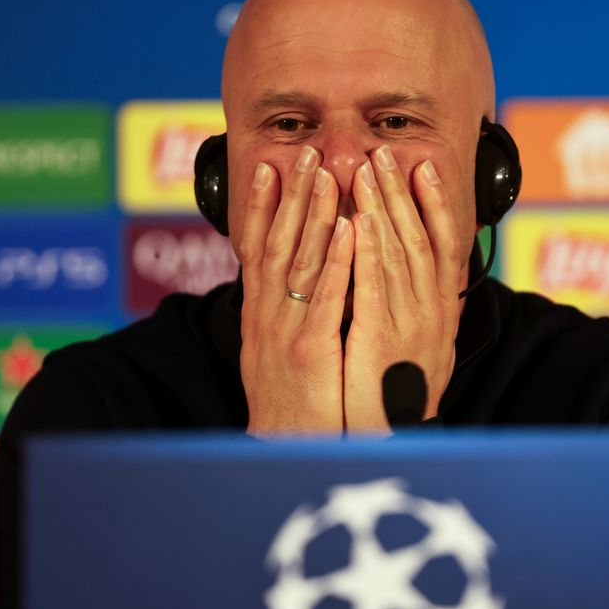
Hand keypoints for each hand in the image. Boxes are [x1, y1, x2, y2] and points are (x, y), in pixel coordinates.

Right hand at [238, 146, 353, 436]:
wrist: (282, 455)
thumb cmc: (286, 408)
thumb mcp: (272, 355)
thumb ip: (278, 318)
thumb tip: (281, 290)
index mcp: (258, 315)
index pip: (256, 250)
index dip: (261, 207)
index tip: (268, 168)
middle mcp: (266, 316)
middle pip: (278, 244)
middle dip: (291, 196)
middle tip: (306, 153)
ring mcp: (285, 331)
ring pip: (301, 262)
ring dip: (315, 215)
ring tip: (328, 174)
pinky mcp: (309, 350)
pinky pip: (327, 298)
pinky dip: (339, 261)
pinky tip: (352, 230)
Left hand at [343, 145, 464, 432]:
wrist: (396, 443)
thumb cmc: (403, 396)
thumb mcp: (424, 345)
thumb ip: (424, 308)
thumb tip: (427, 276)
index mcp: (442, 310)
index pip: (444, 244)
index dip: (436, 203)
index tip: (425, 166)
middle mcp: (431, 310)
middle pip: (417, 238)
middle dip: (401, 192)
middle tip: (385, 151)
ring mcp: (407, 323)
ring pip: (396, 253)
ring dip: (382, 208)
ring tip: (367, 170)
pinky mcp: (379, 339)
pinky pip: (372, 287)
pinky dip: (366, 252)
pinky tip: (355, 223)